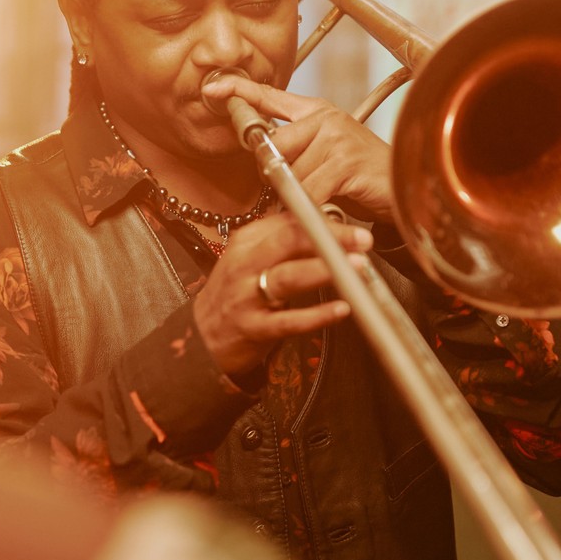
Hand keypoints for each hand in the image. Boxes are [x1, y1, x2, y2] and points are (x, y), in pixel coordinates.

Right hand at [192, 214, 370, 377]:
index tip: (351, 225)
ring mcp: (246, 297)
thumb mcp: (249, 261)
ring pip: (288, 276)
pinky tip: (340, 310)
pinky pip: (288, 321)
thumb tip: (326, 227)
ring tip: (355, 267)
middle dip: (329, 237)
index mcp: (246, 243)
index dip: (322, 220)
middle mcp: (244, 265)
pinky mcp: (252, 328)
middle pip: (289, 241)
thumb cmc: (233, 296)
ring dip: (325, 270)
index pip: (287, 222)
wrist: (199, 340)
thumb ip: (282, 243)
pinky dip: (316, 315)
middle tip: (361, 240)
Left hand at [200, 74, 395, 223]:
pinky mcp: (346, 160)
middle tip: (301, 189)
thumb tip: (263, 162)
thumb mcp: (324, 156)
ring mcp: (337, 136)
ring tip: (323, 200)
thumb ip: (295, 153)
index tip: (212, 87)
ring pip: (291, 174)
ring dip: (300, 198)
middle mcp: (325, 118)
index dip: (239, 91)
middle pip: (274, 147)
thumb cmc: (361, 176)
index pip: (270, 97)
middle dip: (280, 176)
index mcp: (316, 112)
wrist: (406, 187)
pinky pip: (309, 191)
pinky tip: (325, 212)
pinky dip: (311, 209)